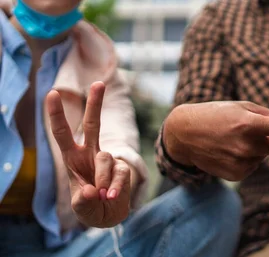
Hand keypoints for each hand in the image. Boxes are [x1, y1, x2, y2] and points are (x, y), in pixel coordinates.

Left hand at [47, 82, 130, 227]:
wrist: (109, 216)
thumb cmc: (89, 206)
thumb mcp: (80, 206)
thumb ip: (83, 200)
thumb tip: (94, 190)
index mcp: (73, 157)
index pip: (62, 133)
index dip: (57, 114)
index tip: (52, 94)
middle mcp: (91, 153)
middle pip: (93, 125)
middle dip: (95, 103)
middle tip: (98, 83)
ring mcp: (108, 160)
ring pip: (105, 159)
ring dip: (103, 180)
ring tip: (103, 197)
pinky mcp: (123, 169)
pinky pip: (120, 174)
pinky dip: (116, 188)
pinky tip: (111, 197)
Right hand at [163, 101, 268, 180]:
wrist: (184, 135)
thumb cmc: (215, 114)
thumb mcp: (241, 106)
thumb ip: (268, 115)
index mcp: (250, 123)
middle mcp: (248, 145)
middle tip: (245, 128)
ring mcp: (243, 162)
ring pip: (265, 155)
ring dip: (256, 147)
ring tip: (232, 139)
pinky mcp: (238, 175)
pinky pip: (254, 165)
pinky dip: (247, 158)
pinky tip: (228, 151)